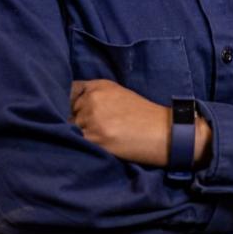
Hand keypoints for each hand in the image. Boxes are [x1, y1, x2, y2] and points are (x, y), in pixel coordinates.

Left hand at [70, 80, 211, 167]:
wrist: (164, 133)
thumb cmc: (145, 117)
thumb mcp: (120, 96)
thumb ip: (97, 98)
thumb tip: (73, 110)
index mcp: (100, 85)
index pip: (70, 91)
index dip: (70, 104)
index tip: (74, 113)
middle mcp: (93, 98)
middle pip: (68, 112)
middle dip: (74, 122)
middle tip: (91, 131)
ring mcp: (92, 118)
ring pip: (71, 129)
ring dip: (78, 136)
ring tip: (97, 141)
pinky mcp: (95, 138)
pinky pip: (77, 143)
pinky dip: (82, 146)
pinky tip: (96, 148)